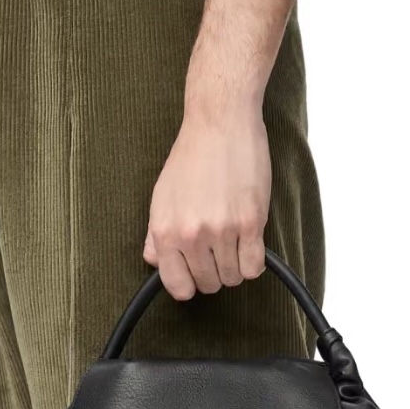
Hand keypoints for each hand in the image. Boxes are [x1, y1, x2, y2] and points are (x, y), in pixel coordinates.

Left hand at [144, 102, 270, 299]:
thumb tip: (155, 262)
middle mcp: (192, 235)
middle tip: (218, 250)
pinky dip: (253, 262)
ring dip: (235, 266)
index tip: (196, 273)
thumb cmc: (191, 156)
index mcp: (166, 231)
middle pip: (208, 284)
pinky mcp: (251, 222)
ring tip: (234, 241)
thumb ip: (155, 234)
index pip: (178, 286)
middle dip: (214, 273)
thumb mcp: (162, 196)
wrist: (220, 122)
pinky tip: (249, 244)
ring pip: (233, 278)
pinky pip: (254, 267)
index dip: (189, 284)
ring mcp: (222, 230)